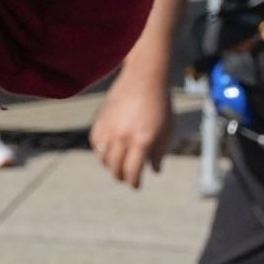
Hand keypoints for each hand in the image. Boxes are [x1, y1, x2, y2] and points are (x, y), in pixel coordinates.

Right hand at [90, 70, 175, 187]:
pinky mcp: (102, 119)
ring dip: (110, 165)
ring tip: (117, 163)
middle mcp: (123, 136)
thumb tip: (154, 170)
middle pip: (115, 169)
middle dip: (122, 176)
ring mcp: (110, 127)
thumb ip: (160, 153)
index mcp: (142, 141)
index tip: (136, 185)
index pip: (132, 172)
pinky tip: (108, 149)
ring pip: (103, 158)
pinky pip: (95, 143)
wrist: (145, 78)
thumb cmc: (160, 105)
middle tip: (126, 176)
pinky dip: (100, 150)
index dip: (134, 183)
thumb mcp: (167, 131)